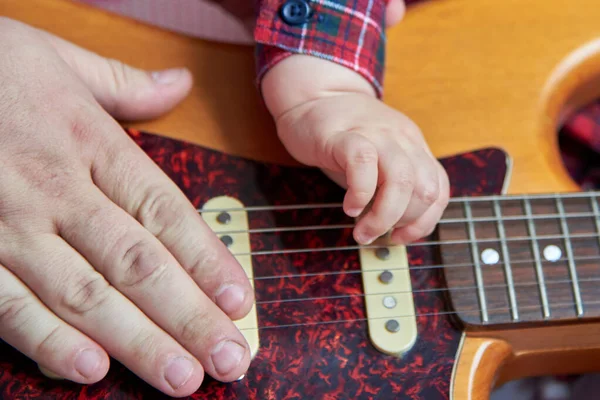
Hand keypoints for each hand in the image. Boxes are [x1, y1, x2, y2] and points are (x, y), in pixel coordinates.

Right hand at [0, 18, 253, 396]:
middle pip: (137, 264)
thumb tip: (180, 83)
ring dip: (137, 342)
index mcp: (90, 142)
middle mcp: (56, 188)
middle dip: (188, 317)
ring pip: (84, 294)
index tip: (239, 299)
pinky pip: (8, 303)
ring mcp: (8, 224)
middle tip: (229, 357)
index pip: (165, 211)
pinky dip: (48, 340)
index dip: (207, 259)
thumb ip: (126, 84)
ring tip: (181, 378)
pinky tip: (92, 370)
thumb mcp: (63, 61)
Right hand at [262, 56, 449, 244]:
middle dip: (403, 223)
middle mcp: (402, 139)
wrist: (312, 96)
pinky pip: (364, 165)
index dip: (425, 222)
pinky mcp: (345, 136)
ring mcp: (376, 134)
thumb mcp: (376, 161)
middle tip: (375, 234)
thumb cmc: (342, 137)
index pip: (439, 189)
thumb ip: (388, 188)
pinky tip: (349, 206)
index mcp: (413, 146)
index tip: (400, 237)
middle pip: (424, 190)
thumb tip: (390, 230)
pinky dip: (360, 194)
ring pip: (402, 181)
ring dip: (384, 217)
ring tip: (362, 230)